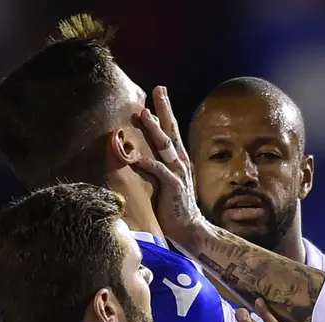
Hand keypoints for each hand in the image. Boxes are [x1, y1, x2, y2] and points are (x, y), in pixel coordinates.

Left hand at [132, 86, 207, 254]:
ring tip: (144, 113)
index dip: (165, 112)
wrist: (190, 229)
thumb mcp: (166, 183)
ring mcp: (177, 173)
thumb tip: (142, 154)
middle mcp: (180, 162)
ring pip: (165, 145)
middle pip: (171, 130)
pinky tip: (134, 156)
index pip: (172, 131)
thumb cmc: (175, 208)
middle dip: (164, 109)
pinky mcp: (172, 186)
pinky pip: (158, 170)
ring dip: (154, 129)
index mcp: (179, 160)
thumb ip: (158, 167)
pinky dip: (146, 162)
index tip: (158, 93)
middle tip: (158, 90)